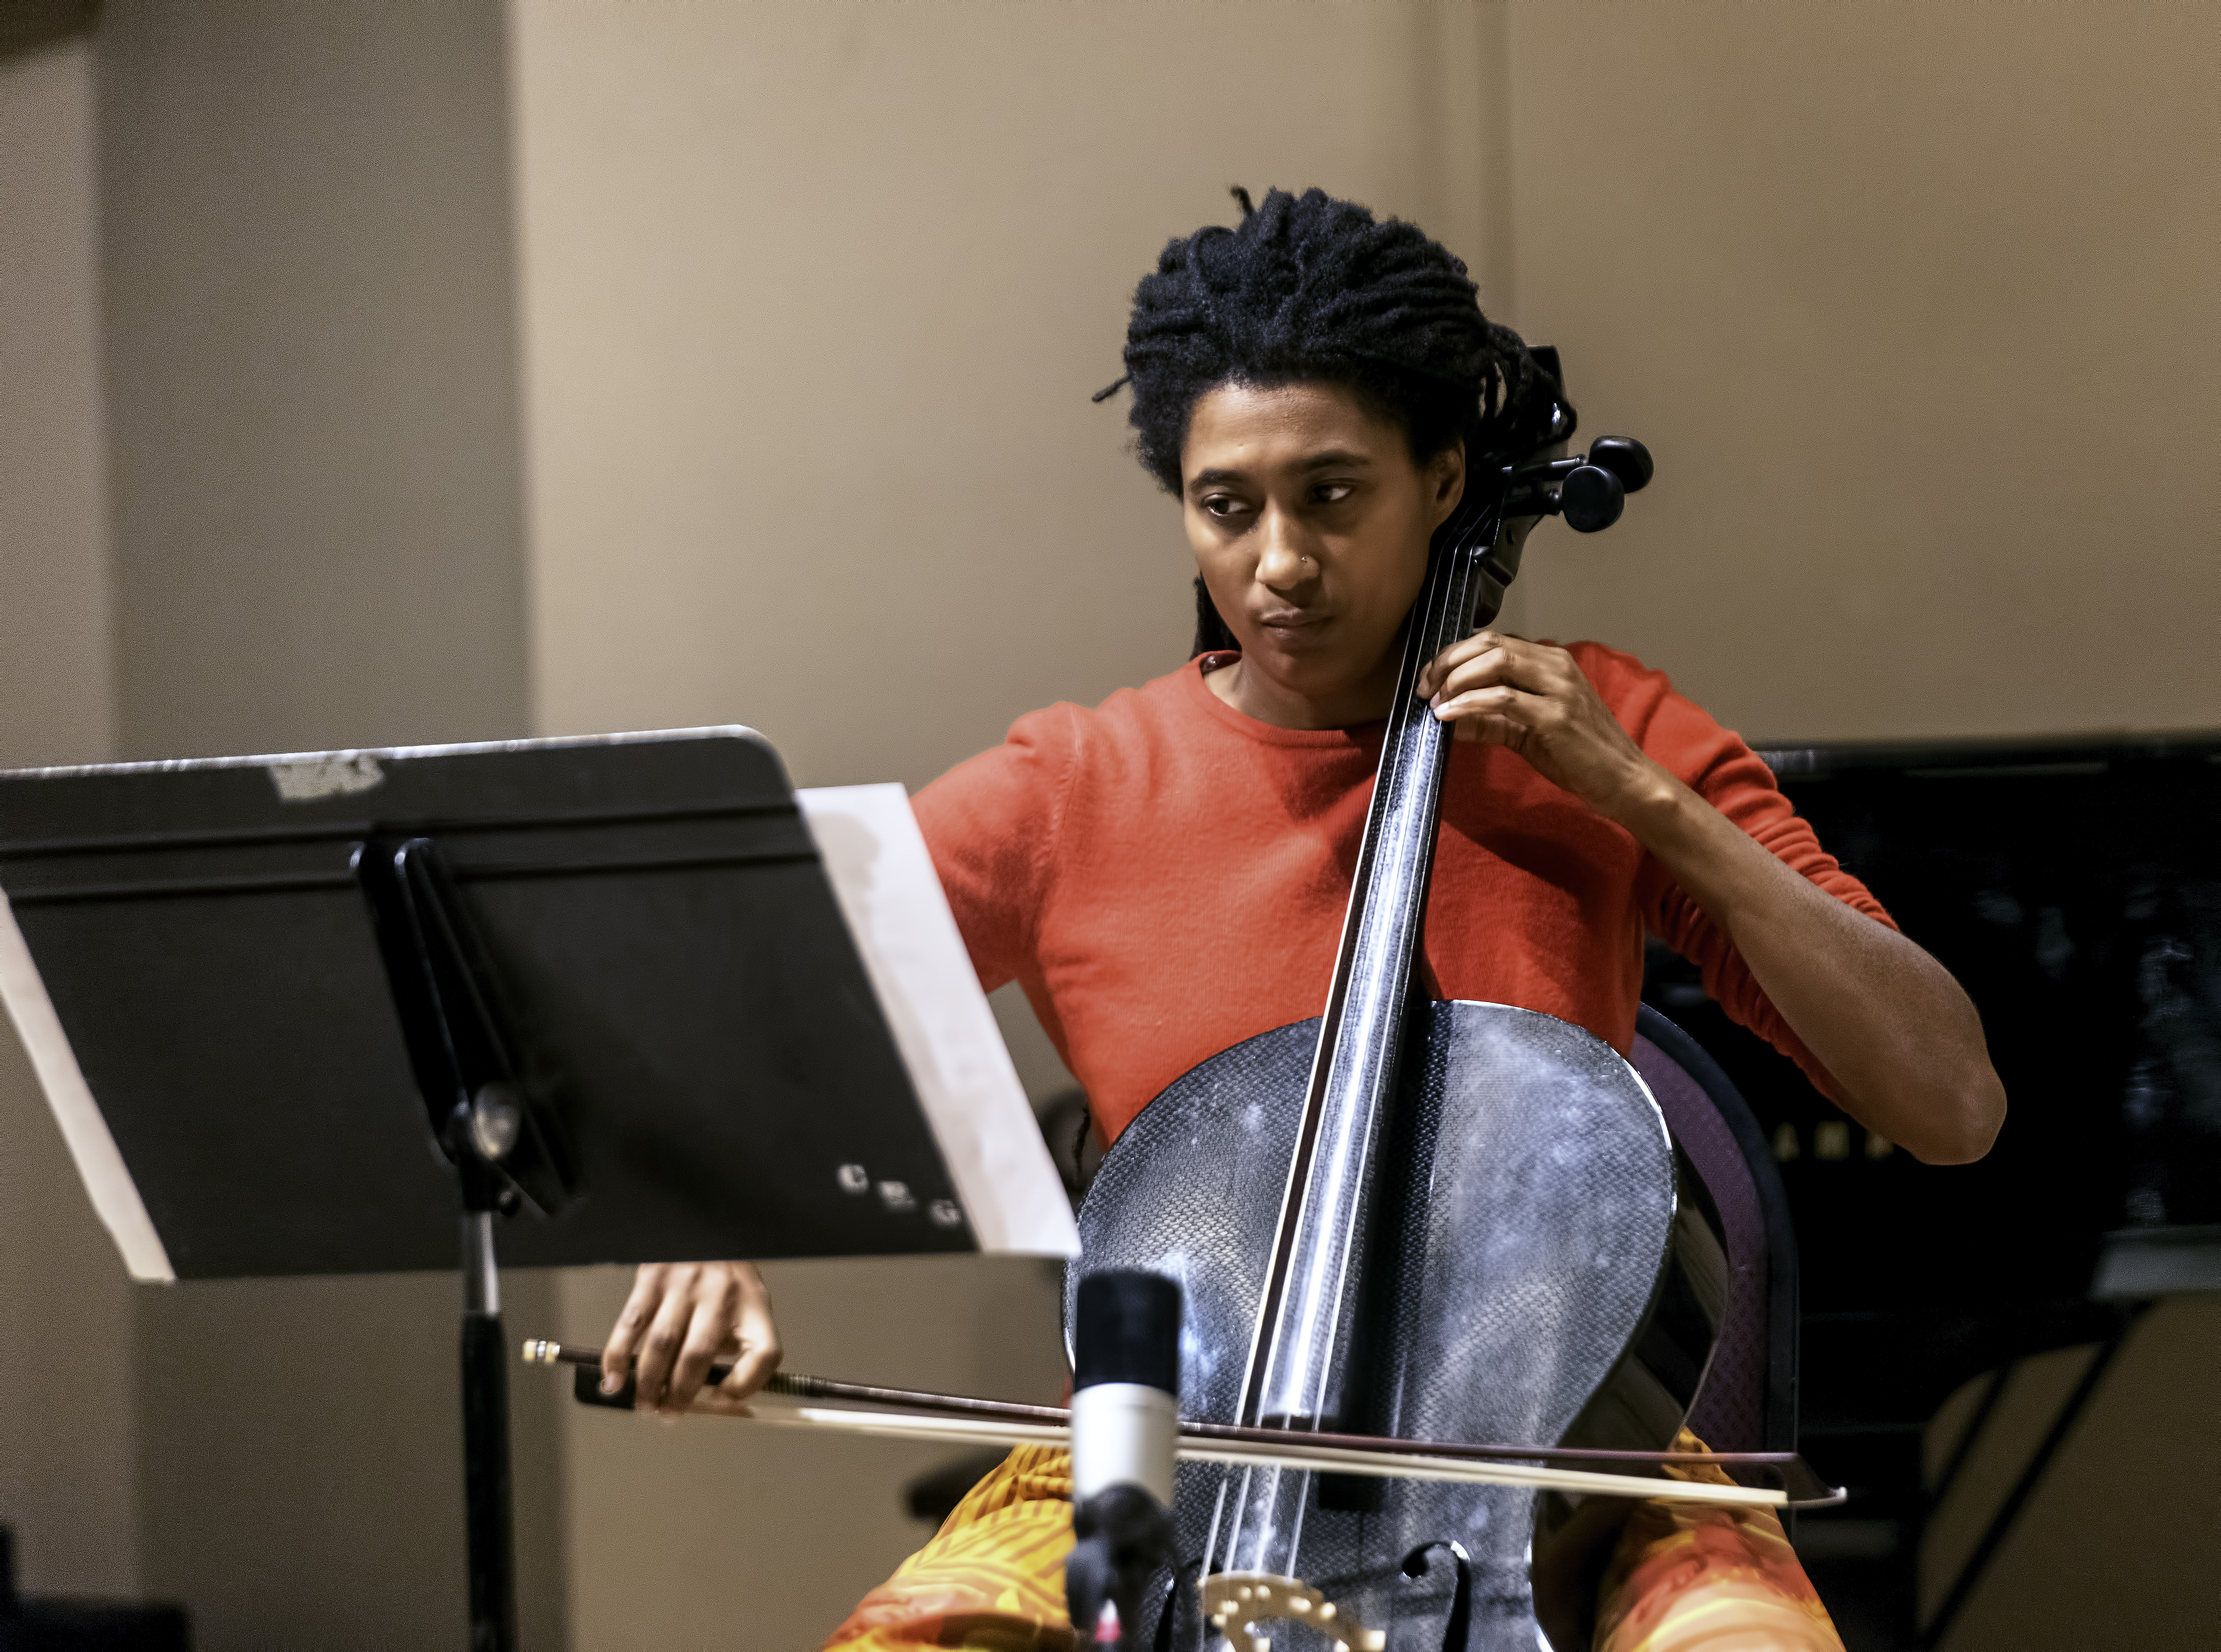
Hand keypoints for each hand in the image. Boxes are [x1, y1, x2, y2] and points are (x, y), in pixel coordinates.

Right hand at [601, 1261, 781, 1416]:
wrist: (702, 1230)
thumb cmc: (725, 1276)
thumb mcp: (748, 1304)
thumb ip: (740, 1344)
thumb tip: (720, 1396)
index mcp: (753, 1303)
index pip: (764, 1352)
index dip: (746, 1385)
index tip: (721, 1400)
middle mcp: (721, 1293)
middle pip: (698, 1356)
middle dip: (679, 1395)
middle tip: (668, 1413)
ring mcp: (685, 1285)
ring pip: (662, 1345)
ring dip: (648, 1383)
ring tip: (645, 1403)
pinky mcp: (653, 1278)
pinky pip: (631, 1325)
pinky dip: (619, 1357)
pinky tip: (615, 1378)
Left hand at [1414, 632, 1662, 822]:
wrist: (1622, 780)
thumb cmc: (1577, 754)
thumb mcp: (1526, 731)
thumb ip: (1488, 719)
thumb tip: (1445, 716)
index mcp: (1550, 661)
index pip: (1492, 641)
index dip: (1453, 654)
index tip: (1429, 677)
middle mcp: (1555, 666)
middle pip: (1489, 644)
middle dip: (1448, 662)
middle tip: (1425, 687)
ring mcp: (1559, 688)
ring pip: (1495, 662)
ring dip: (1456, 680)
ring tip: (1435, 702)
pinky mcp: (1556, 716)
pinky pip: (1503, 698)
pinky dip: (1470, 703)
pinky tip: (1450, 715)